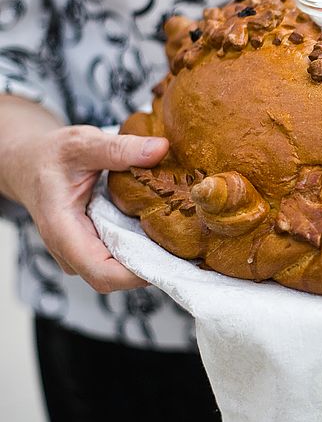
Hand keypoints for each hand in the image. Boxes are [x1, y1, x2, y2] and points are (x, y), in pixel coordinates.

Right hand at [8, 125, 167, 292]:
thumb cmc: (52, 155)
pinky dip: (144, 249)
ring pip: (121, 271)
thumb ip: (119, 148)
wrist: (31, 163)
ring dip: (151, 258)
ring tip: (182, 237)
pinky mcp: (94, 248)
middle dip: (153, 267)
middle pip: (117, 278)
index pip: (103, 273)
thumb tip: (160, 149)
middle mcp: (71, 251)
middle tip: (190, 245)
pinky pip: (122, 258)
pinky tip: (167, 232)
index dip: (140, 274)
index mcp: (63, 232)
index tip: (175, 257)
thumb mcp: (83, 144)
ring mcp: (83, 253)